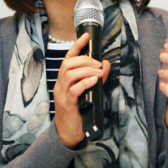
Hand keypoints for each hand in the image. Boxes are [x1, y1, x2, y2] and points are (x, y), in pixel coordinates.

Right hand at [53, 32, 109, 148]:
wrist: (68, 131)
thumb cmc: (78, 109)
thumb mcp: (88, 91)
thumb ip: (97, 77)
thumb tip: (106, 63)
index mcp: (65, 79)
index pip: (68, 58)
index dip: (77, 46)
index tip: (86, 36)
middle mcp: (61, 84)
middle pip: (67, 64)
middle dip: (84, 60)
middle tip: (98, 63)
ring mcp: (62, 94)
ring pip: (69, 75)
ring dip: (86, 70)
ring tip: (98, 72)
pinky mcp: (67, 105)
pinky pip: (73, 90)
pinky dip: (85, 83)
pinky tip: (93, 81)